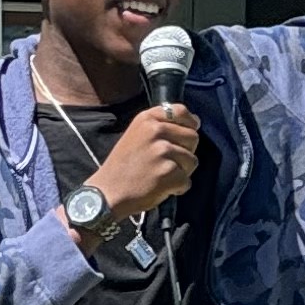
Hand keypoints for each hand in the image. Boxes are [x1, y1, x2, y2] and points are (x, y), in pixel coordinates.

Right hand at [87, 104, 198, 223]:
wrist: (108, 192)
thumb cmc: (123, 166)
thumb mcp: (137, 135)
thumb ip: (162, 126)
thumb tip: (196, 121)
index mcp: (147, 119)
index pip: (180, 111)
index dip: (189, 124)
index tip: (184, 136)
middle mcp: (155, 131)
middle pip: (192, 137)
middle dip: (185, 152)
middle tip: (165, 163)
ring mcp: (162, 151)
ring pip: (192, 160)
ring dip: (182, 172)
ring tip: (160, 176)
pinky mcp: (168, 172)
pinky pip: (187, 180)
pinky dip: (178, 188)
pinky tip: (161, 188)